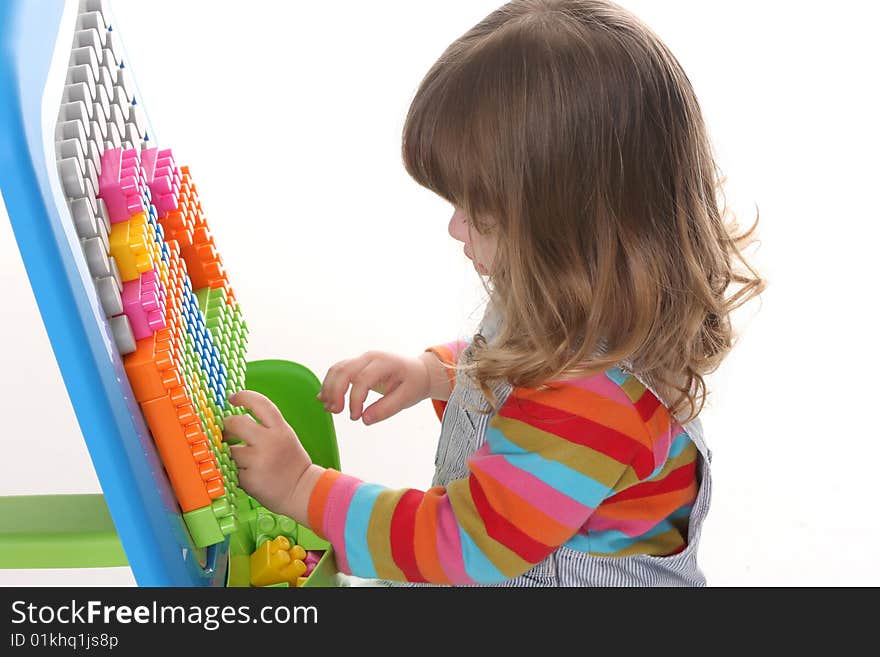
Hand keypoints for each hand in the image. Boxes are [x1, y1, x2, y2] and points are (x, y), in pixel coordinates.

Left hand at [223, 390, 320, 520]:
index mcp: (280, 429)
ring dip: (231, 454)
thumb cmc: (292, 464)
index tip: (233, 398)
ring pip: (229, 449)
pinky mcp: (249, 479)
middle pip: (236, 422)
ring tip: (244, 462)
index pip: (260, 403)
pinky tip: (248, 475)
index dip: (244, 397)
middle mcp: (270, 442)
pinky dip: (234, 472)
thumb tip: (237, 419)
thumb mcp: (285, 438)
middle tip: (227, 433)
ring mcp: (258, 460)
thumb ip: (265, 428)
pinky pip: (231, 469)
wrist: (303, 492)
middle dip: (227, 426)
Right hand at [317, 351, 432, 424]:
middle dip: (336, 392)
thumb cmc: (414, 383)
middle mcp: (370, 357)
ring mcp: (362, 359)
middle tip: (336, 412)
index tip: (355, 416)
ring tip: (330, 409)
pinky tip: (325, 399)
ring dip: (329, 388)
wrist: (418, 372)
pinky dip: (330, 384)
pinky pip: (338, 371)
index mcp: (385, 363)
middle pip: (344, 370)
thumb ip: (386, 409)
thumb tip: (365, 420)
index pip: (363, 379)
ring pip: (337, 369)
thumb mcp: (407, 398)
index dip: (355, 399)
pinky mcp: (357, 365)